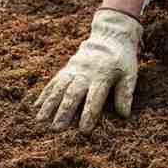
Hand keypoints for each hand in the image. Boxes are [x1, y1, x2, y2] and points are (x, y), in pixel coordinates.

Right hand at [34, 9, 142, 133]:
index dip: (89, 114)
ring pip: (59, 88)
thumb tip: (124, 114)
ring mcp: (73, 70)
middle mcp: (85, 73)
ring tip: (40, 120)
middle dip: (63, 111)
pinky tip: (37, 106)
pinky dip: (45, 93)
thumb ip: (125, 93)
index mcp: (102, 76)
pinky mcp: (67, 69)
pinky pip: (54, 81)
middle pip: (73, 94)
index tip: (83, 130)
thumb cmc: (122, 60)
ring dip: (49, 104)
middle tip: (56, 128)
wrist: (110, 37)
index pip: (95, 98)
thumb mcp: (130, 73)